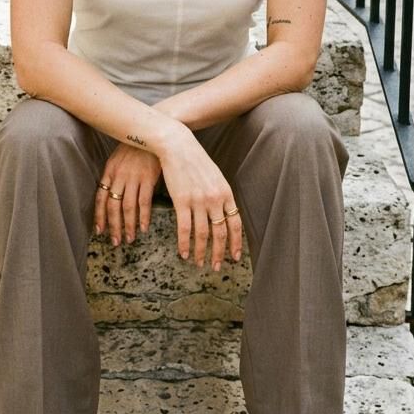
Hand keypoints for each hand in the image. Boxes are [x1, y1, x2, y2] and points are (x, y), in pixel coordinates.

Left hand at [95, 143, 161, 245]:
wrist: (153, 133)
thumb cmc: (136, 146)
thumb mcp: (119, 158)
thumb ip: (115, 175)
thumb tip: (111, 195)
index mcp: (110, 171)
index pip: (100, 197)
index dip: (99, 216)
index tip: (100, 230)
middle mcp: (119, 175)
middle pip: (113, 206)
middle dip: (114, 226)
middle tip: (115, 241)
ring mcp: (134, 177)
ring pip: (128, 207)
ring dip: (128, 225)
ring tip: (129, 238)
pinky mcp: (148, 178)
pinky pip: (144, 202)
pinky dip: (143, 217)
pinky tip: (143, 227)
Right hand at [158, 127, 242, 271]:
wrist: (178, 146)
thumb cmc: (195, 160)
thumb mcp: (215, 176)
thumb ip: (220, 194)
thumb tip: (222, 212)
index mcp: (226, 193)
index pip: (235, 223)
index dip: (235, 243)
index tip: (234, 257)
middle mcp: (215, 199)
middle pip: (220, 233)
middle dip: (219, 253)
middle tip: (217, 267)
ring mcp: (199, 201)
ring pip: (203, 234)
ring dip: (201, 252)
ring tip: (199, 263)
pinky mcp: (182, 201)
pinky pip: (185, 228)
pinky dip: (185, 244)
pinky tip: (184, 253)